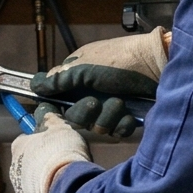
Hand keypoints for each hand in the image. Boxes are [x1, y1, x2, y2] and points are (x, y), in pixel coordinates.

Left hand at [8, 110, 89, 192]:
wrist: (68, 188)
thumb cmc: (63, 155)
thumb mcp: (61, 128)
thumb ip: (51, 120)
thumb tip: (47, 114)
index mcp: (18, 147)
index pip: (25, 141)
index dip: (40, 141)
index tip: (51, 143)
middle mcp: (14, 170)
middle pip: (28, 165)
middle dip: (42, 165)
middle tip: (62, 164)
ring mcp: (20, 192)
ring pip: (32, 185)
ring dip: (45, 184)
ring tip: (65, 182)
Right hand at [31, 30, 168, 139]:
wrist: (158, 66)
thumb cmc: (120, 61)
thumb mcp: (85, 66)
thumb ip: (58, 79)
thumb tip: (33, 85)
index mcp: (78, 80)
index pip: (58, 100)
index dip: (55, 108)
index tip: (52, 112)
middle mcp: (92, 94)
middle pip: (75, 118)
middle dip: (84, 113)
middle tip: (95, 102)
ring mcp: (110, 107)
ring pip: (97, 127)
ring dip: (108, 116)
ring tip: (120, 101)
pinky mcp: (127, 118)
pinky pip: (117, 132)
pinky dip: (123, 123)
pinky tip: (130, 113)